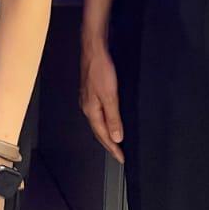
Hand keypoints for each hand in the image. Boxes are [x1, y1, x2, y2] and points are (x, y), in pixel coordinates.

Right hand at [79, 36, 124, 162]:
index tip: (121, 158)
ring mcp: (88, 100)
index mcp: (91, 110)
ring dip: (106, 135)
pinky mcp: (91, 93)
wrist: (94, 51)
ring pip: (98, 123)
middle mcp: (87, 107)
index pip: (103, 135)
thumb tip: (116, 136)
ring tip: (114, 143)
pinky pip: (98, 114)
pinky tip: (109, 121)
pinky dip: (105, 123)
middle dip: (109, 144)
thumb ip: (113, 117)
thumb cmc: (100, 70)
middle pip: (98, 131)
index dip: (113, 148)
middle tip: (118, 155)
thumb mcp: (110, 96)